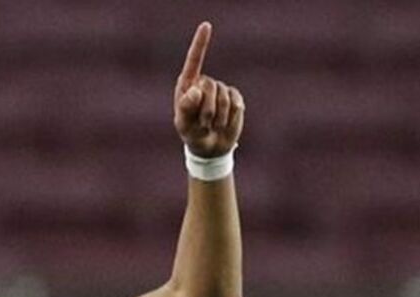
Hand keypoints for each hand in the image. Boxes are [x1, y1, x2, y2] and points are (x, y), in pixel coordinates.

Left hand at [174, 23, 244, 158]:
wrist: (210, 147)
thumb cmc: (191, 134)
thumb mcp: (183, 125)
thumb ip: (185, 107)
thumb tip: (196, 90)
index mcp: (188, 84)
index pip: (195, 60)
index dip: (200, 43)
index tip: (206, 26)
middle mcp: (205, 83)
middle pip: (210, 86)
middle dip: (206, 109)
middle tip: (203, 124)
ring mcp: (221, 90)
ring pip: (224, 97)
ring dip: (218, 117)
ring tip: (212, 126)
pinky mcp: (235, 99)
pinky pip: (236, 104)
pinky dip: (230, 118)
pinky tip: (224, 123)